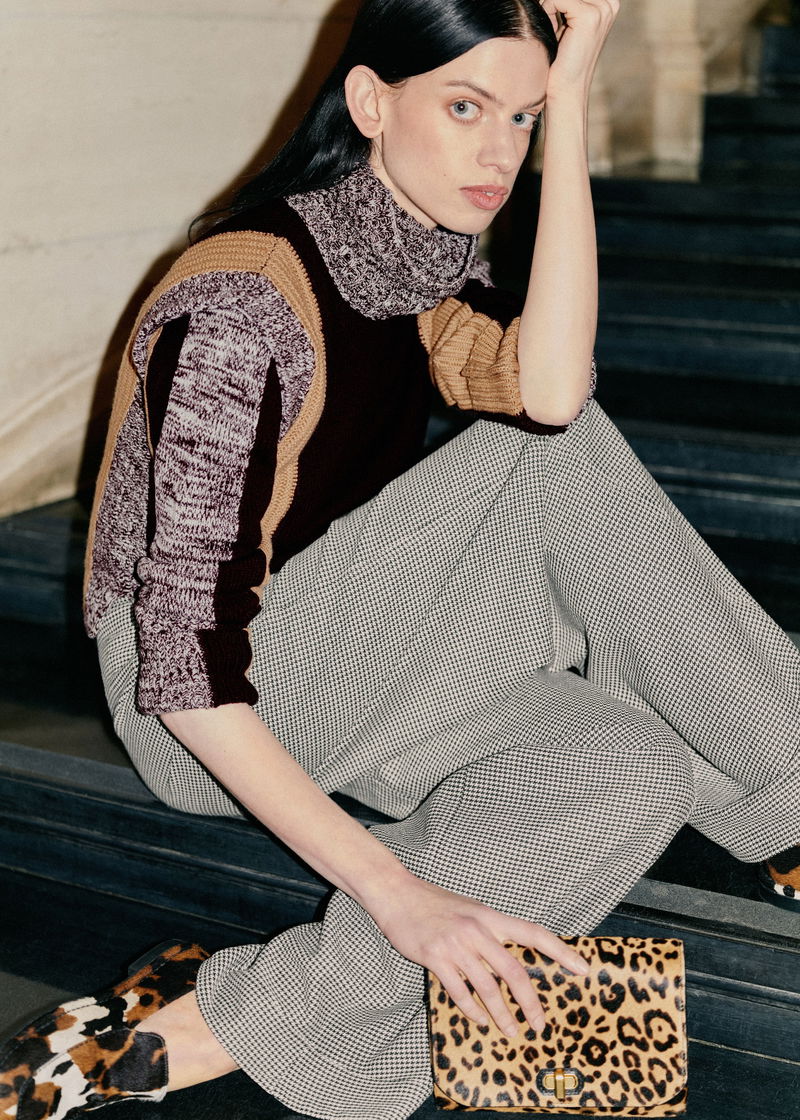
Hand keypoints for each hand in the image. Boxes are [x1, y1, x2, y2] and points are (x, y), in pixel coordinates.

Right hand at [369, 875, 590, 1036]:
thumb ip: (490, 931)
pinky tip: (480, 1020)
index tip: (582, 969)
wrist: (397, 894)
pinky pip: (459, 991)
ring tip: (511, 1031)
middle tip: (540, 1024)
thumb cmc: (435, 904)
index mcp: (490, 916)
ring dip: (502, 1014)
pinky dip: (472, 1009)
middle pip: (513, 970)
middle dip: (530, 1001)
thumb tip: (513, 959)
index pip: (533, 933)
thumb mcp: (470, 910)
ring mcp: (455, 944)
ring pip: (487, 987)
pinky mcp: (434, 957)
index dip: (560, 951)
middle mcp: (477, 930)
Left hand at [540, 0, 619, 99]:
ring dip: (550, 6)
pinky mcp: (588, 16)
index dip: (560, 2)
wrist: (566, 89)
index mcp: (608, 4)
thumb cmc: (563, 60)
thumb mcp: (567, 23)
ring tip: (554, 29)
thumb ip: (566, 4)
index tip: (557, 18)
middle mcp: (609, 4)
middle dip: (555, 2)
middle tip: (554, 25)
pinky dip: (547, 11)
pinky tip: (552, 32)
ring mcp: (602, 10)